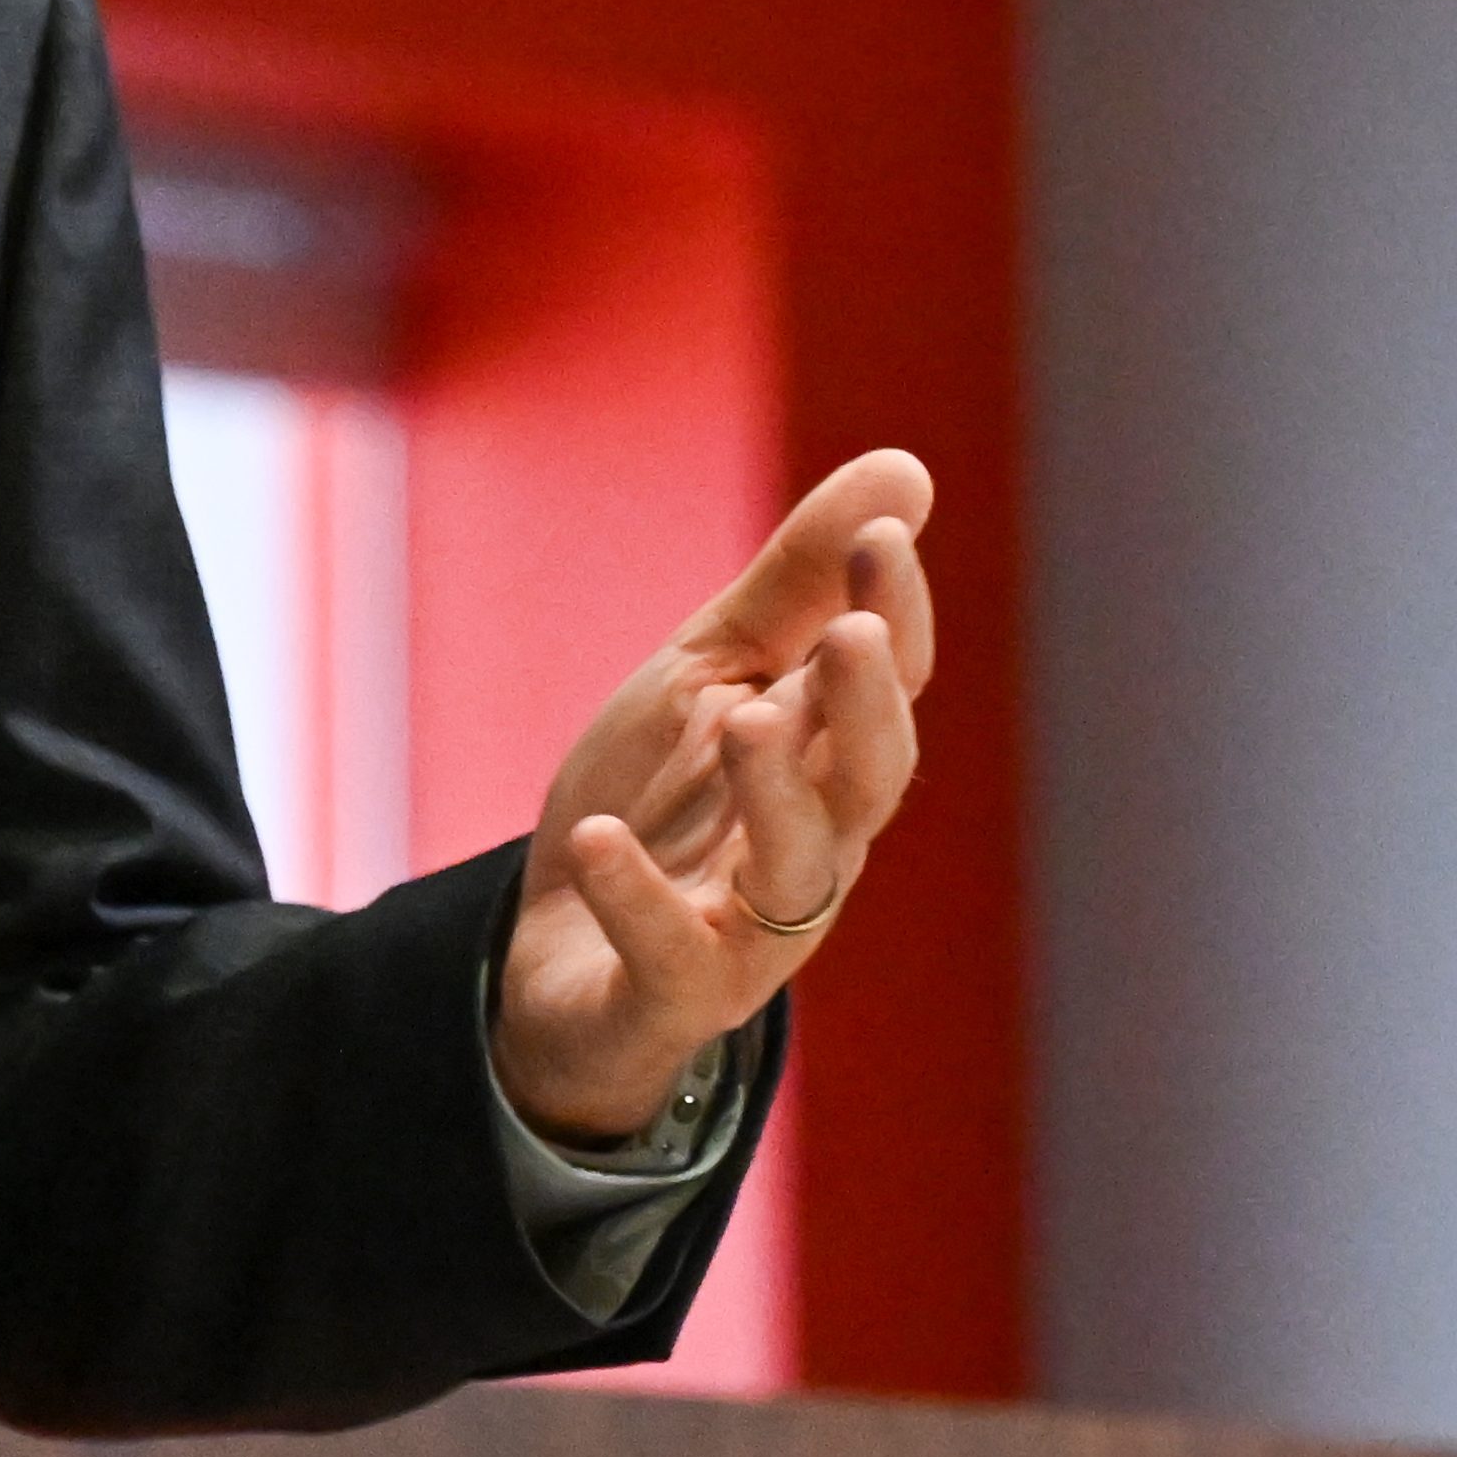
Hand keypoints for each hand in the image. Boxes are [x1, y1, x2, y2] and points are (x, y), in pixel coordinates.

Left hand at [488, 449, 934, 1143]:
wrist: (550, 950)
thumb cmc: (657, 799)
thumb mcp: (712, 673)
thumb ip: (798, 584)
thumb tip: (906, 469)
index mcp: (827, 758)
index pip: (888, 684)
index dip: (896, 612)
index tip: (882, 533)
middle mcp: (815, 844)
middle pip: (869, 778)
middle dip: (866, 706)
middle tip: (851, 632)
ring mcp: (751, 925)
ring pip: (796, 869)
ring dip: (775, 795)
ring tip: (746, 724)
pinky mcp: (674, 987)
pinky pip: (669, 950)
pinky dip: (638, 897)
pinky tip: (604, 839)